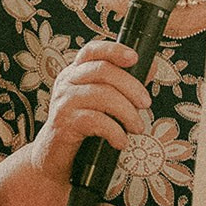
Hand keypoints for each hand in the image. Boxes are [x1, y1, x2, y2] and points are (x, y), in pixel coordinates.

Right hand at [27, 38, 152, 189]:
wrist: (54, 156)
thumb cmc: (82, 126)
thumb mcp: (102, 102)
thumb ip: (124, 84)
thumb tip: (150, 66)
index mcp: (76, 72)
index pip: (92, 50)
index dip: (114, 50)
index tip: (134, 58)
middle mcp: (67, 82)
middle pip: (103, 71)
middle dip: (131, 86)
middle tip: (146, 104)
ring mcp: (64, 101)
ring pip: (102, 95)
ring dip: (127, 113)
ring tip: (137, 127)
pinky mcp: (64, 123)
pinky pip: (95, 121)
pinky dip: (115, 132)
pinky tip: (121, 141)